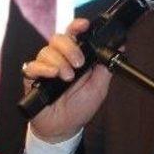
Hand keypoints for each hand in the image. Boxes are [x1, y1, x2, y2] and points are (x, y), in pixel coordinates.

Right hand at [23, 18, 112, 142]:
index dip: (77, 26)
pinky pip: (32, 65)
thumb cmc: (80, 107)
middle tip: (79, 63)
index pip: (74, 35)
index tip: (84, 25)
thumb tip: (121, 48)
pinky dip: (43, 68)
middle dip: (70, 48)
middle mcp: (60, 58)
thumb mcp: (99, 88)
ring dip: (59, 62)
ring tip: (67, 78)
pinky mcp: (32, 77)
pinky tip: (52, 75)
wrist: (63, 128)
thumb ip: (105, 67)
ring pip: (47, 50)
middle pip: (59, 38)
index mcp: (76, 56)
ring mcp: (45, 66)